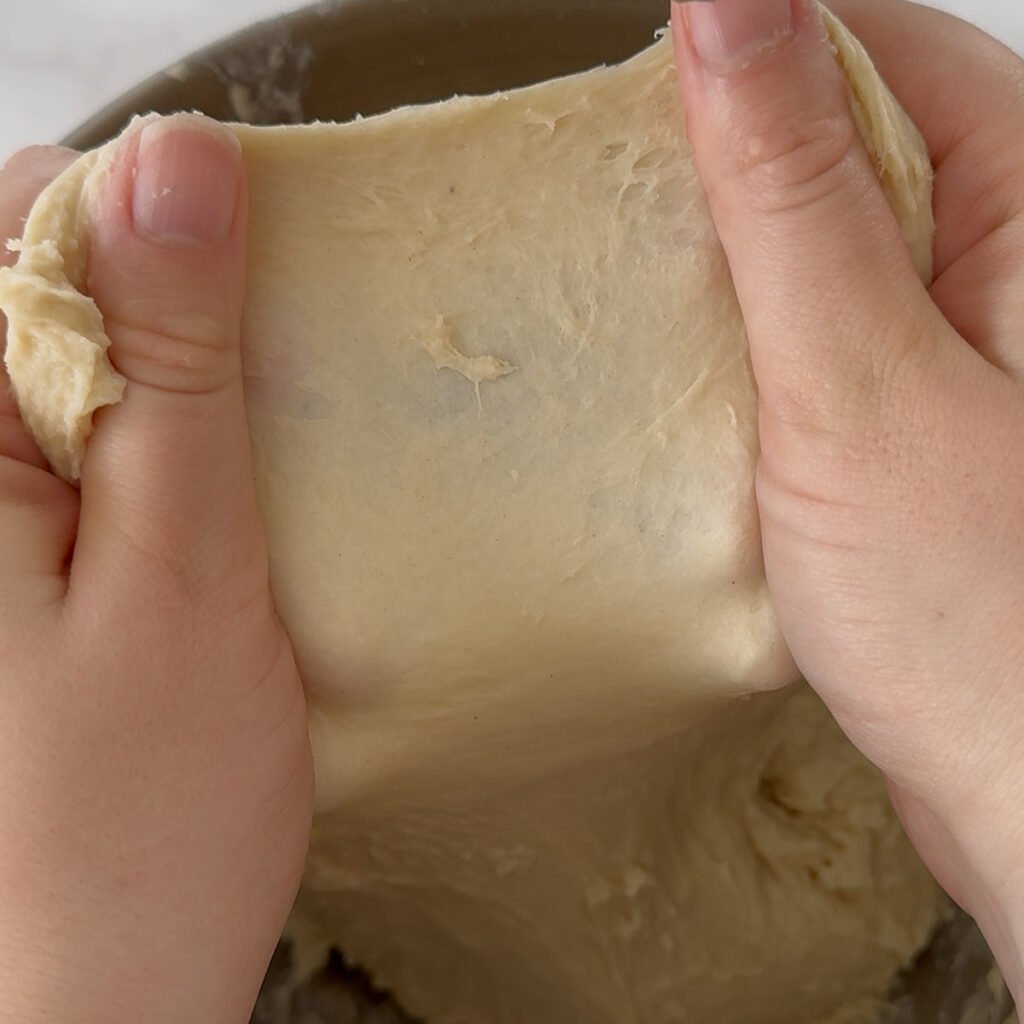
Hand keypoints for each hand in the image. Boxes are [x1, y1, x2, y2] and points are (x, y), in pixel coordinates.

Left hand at [0, 118, 312, 1022]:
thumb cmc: (129, 826)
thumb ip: (176, 368)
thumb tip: (181, 166)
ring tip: (238, 478)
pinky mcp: (6, 559)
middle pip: (43, 282)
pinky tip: (208, 510)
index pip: (25, 217)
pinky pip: (80, 440)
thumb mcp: (186, 571)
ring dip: (175, 386)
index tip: (257, 300)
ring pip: (74, 360)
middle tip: (253, 420)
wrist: (85, 1004)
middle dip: (169, 314)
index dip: (156, 227)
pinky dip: (160, 445)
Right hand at [672, 0, 1023, 1003]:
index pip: (876, 42)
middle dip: (723, 152)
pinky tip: (691, 353)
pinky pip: (817, 311)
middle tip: (618, 200)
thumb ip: (791, 193)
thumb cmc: (978, 619)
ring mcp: (956, 326)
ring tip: (641, 279)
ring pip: (823, 223)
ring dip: (727, 243)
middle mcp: (1006, 251)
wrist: (1012, 782)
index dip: (750, 44)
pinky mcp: (912, 394)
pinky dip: (744, 318)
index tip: (635, 86)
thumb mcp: (854, 382)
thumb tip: (729, 10)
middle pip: (846, 125)